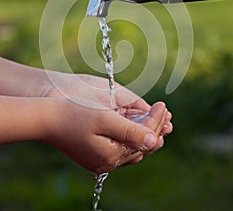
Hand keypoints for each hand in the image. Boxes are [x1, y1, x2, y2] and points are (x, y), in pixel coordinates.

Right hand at [43, 73, 171, 172]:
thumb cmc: (74, 114)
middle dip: (154, 127)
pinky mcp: (96, 154)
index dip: (157, 121)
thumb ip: (130, 131)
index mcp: (111, 156)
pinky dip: (133, 136)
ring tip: (157, 118)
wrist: (48, 119)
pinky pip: (122, 147)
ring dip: (146, 132)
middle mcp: (108, 162)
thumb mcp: (104, 119)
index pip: (144, 138)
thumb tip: (154, 140)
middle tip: (165, 111)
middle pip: (140, 145)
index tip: (163, 104)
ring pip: (133, 147)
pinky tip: (138, 125)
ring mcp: (102, 160)